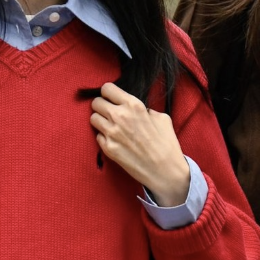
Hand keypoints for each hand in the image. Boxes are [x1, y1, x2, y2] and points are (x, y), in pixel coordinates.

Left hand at [90, 82, 188, 204]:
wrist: (166, 171)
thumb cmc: (167, 145)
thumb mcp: (162, 119)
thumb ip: (146, 110)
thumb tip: (139, 110)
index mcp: (134, 105)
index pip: (107, 88)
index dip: (109, 94)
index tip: (112, 99)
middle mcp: (120, 116)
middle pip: (96, 102)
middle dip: (102, 107)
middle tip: (110, 114)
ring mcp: (111, 132)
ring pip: (93, 118)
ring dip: (101, 122)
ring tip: (112, 128)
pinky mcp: (107, 148)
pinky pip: (98, 136)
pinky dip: (104, 138)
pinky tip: (116, 142)